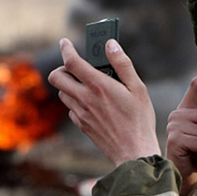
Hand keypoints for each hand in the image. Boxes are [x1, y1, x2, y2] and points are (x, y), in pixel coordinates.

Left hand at [48, 38, 160, 165]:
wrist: (133, 152)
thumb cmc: (140, 120)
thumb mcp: (138, 88)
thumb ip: (123, 64)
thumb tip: (111, 45)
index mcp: (99, 86)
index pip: (72, 62)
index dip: (66, 49)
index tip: (65, 43)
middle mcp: (85, 99)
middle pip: (56, 77)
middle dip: (62, 68)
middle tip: (75, 67)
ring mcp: (81, 113)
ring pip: (62, 93)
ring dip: (69, 85)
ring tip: (87, 85)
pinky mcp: (82, 125)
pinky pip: (71, 109)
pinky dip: (76, 101)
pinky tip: (92, 104)